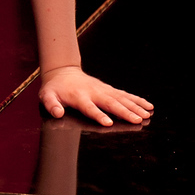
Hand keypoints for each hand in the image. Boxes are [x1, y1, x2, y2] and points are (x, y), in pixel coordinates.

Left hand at [37, 65, 151, 125]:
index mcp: (79, 97)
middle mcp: (94, 93)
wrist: (63, 72)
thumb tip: (57, 113)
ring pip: (121, 98)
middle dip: (125, 112)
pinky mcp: (109, 89)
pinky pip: (125, 95)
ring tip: (147, 115)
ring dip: (135, 107)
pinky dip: (137, 100)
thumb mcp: (47, 96)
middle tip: (138, 120)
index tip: (108, 123)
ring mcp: (103, 90)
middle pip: (111, 103)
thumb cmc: (55, 88)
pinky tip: (148, 106)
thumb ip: (51, 105)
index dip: (98, 115)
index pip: (90, 107)